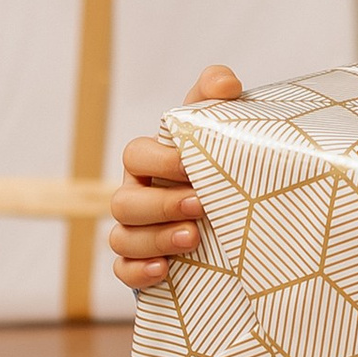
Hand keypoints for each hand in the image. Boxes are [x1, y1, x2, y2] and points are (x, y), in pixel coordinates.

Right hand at [108, 63, 241, 290]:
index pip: (135, 154)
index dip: (160, 161)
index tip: (194, 166)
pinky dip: (139, 271)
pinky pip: (124, 271)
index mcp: (149, 161)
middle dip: (162, 205)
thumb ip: (217, 93)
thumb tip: (226, 85)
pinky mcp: (142, 264)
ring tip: (194, 238)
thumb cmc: (217, 159)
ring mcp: (136, 231)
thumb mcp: (218, 122)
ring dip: (156, 238)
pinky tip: (165, 269)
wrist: (236, 209)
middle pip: (124, 202)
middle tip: (201, 204)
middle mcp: (136, 196)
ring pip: (122, 238)